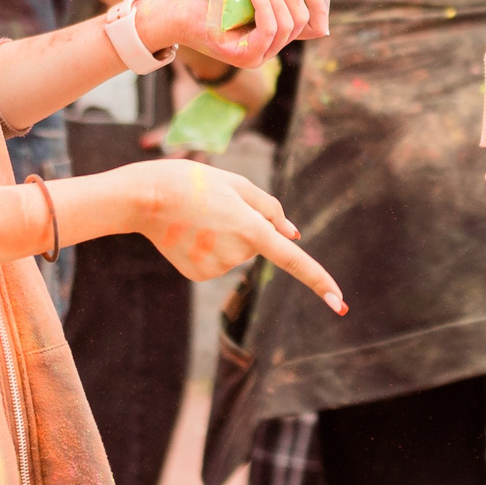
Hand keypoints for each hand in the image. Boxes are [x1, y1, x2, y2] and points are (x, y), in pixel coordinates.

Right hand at [64, 159, 344, 311]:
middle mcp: (235, 253)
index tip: (339, 302)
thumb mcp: (237, 184)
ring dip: (224, 235)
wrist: (145, 197)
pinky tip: (188, 233)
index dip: (318, 279)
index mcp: (251, 228)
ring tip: (198, 216)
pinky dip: (208, 247)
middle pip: (257, 242)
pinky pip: (217, 260)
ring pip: (236, 252)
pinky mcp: (198, 275)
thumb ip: (270, 207)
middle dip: (244, 225)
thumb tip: (293, 233)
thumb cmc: (193, 182)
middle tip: (215, 205)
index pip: (293, 260)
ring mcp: (215, 268)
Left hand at [138, 0, 322, 68]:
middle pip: (303, 21)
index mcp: (275, 31)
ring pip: (288, 24)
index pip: (315, 26)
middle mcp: (270, 47)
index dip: (318, 1)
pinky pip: (269, 29)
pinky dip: (263, 4)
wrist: (173, 7)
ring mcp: (259, 56)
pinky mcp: (244, 58)